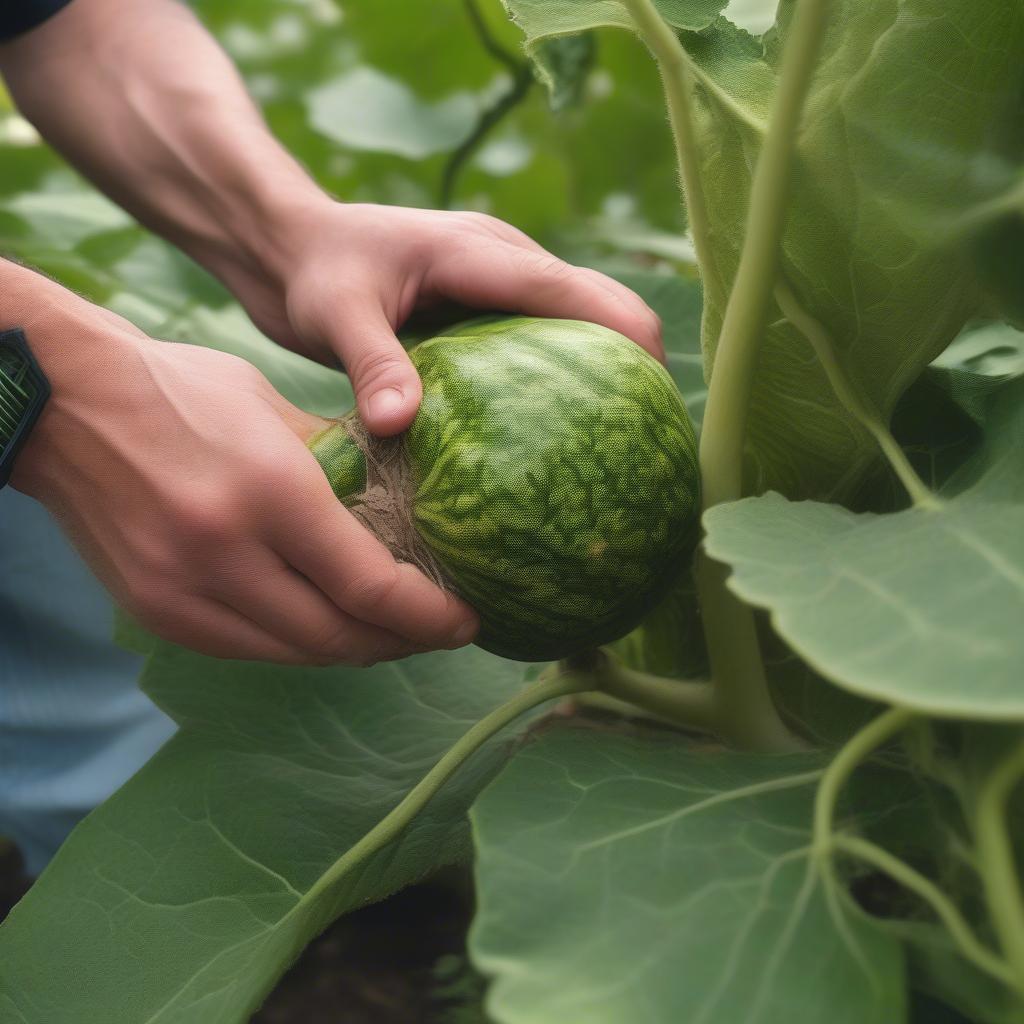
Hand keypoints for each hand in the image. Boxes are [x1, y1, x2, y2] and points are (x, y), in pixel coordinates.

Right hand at [11, 290, 476, 664]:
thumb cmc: (179, 390)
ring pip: (297, 654)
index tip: (467, 619)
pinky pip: (250, 648)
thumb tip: (396, 501)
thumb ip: (339, 464)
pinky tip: (327, 623)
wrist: (62, 405)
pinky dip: (299, 643)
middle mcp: (223, 555)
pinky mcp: (156, 613)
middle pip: (340, 637)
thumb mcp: (275, 411)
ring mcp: (182, 594)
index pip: (370, 587)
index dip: (430, 616)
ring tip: (393, 631)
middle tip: (439, 629)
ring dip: (355, 649)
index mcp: (267, 493)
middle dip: (402, 642)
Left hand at [225, 202, 665, 435]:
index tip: (657, 396)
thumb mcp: (334, 315)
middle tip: (651, 435)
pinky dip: (571, 374)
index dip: (629, 336)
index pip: (578, 289)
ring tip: (625, 440)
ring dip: (609, 367)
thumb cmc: (313, 273)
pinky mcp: (492, 307)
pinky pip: (549, 338)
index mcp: (481, 252)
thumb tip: (403, 425)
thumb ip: (372, 364)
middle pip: (603, 301)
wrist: (292, 245)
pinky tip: (565, 429)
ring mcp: (503, 283)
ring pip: (582, 320)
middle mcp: (506, 260)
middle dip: (638, 357)